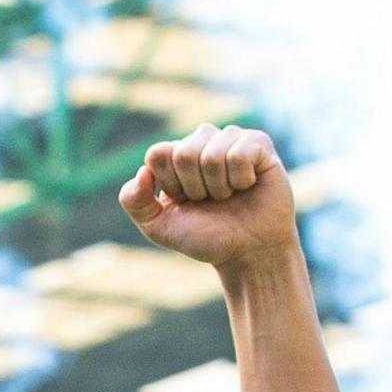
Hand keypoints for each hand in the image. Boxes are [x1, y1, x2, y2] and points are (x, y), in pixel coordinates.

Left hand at [118, 125, 298, 269]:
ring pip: (212, 155)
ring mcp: (229, 139)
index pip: (158, 154)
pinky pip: (239, 154)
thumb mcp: (159, 227)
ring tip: (229, 195)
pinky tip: (247, 185)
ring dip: (220, 187)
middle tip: (210, 200)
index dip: (171, 184)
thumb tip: (142, 172)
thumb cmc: (205, 237)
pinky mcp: (258, 143)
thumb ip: (134, 201)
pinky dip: (241, 179)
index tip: (184, 200)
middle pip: (184, 153)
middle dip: (196, 188)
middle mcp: (201, 141)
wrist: (247, 252)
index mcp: (174, 156)